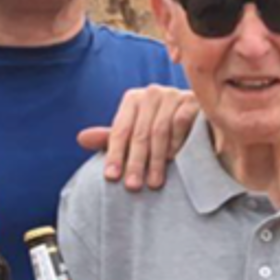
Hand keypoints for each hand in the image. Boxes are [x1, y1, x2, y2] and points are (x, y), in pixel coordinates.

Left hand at [77, 86, 197, 189]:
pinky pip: (181, 124)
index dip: (114, 155)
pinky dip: (176, 144)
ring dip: (155, 159)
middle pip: (139, 133)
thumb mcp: (134, 135)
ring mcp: (174, 94)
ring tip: (153, 183)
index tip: (111, 178)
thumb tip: (81, 138)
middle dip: (135, 163)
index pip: (120, 130)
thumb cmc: (161, 132)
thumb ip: (110, 138)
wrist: (198, 124)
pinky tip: (174, 161)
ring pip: (159, 131)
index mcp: (133, 99)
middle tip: (132, 186)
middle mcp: (152, 93)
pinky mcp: (193, 101)